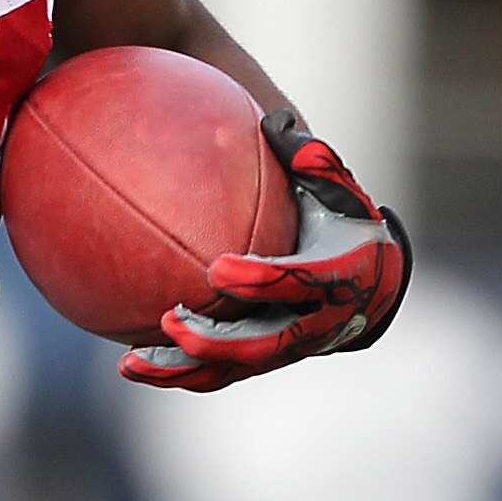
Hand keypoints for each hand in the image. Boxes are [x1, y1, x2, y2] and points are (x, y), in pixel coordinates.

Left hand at [121, 110, 410, 393]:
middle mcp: (312, 325)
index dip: (260, 281)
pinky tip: (131, 363)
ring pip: (231, 370)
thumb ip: (318, 165)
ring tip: (130, 363)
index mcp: (336, 280)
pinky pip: (218, 374)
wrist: (371, 285)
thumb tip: (279, 126)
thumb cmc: (348, 226)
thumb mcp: (343, 194)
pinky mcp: (262, 361)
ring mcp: (285, 349)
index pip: (298, 285)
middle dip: (214, 340)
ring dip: (181, 370)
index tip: (216, 269)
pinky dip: (177, 373)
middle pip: (262, 345)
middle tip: (170, 320)